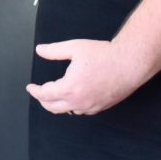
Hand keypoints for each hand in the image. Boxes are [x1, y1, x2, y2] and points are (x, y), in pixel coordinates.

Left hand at [25, 39, 146, 115]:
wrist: (130, 63)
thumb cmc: (104, 55)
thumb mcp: (75, 48)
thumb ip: (54, 51)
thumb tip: (40, 50)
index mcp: (69, 87)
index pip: (45, 95)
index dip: (35, 91)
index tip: (30, 87)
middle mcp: (79, 101)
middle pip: (53, 107)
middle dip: (43, 100)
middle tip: (39, 93)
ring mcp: (90, 106)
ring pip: (67, 111)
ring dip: (58, 104)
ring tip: (54, 95)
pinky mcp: (100, 107)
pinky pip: (81, 111)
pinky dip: (72, 106)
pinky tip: (72, 98)